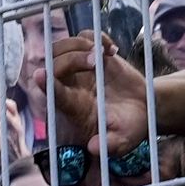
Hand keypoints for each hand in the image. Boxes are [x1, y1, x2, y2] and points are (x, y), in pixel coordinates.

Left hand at [48, 32, 153, 158]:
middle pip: (55, 66)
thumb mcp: (123, 141)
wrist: (144, 110)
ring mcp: (80, 69)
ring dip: (80, 45)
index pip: (55, 96)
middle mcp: (71, 86)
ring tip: (103, 54)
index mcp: (74, 108)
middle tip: (96, 61)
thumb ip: (110, 145)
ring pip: (63, 47)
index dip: (47, 85)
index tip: (40, 75)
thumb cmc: (130, 128)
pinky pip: (84, 37)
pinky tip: (112, 50)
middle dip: (72, 59)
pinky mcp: (94, 55)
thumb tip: (94, 148)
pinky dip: (96, 37)